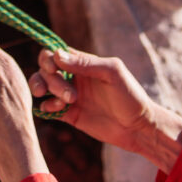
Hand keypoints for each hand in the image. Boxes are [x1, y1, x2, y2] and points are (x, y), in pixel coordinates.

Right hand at [29, 49, 181, 173]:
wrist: (138, 128)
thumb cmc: (130, 95)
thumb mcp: (111, 73)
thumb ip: (85, 63)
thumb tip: (57, 55)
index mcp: (82, 63)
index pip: (54, 53)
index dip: (48, 59)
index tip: (54, 69)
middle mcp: (72, 77)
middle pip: (45, 69)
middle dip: (50, 79)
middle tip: (70, 95)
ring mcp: (69, 96)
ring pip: (42, 86)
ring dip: (43, 90)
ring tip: (61, 102)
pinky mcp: (69, 115)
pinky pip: (47, 107)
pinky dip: (45, 106)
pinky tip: (58, 109)